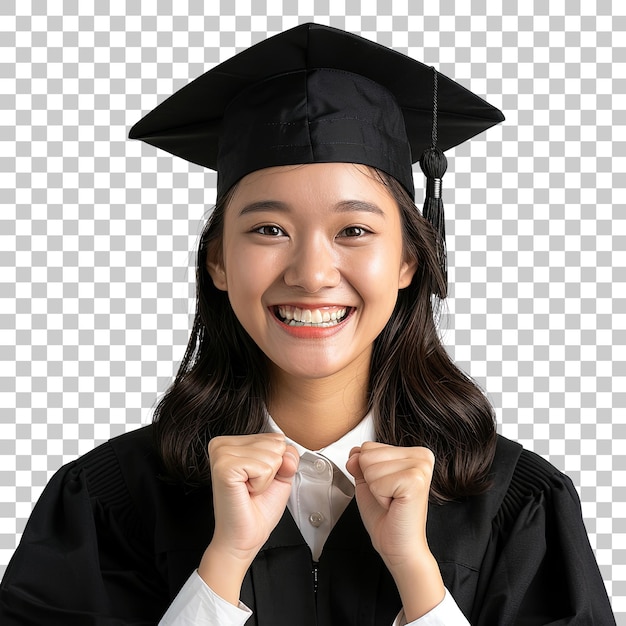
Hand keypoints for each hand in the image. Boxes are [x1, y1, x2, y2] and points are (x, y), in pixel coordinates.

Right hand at [198, 433, 298, 603]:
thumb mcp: (280, 474)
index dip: (277, 462)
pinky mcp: (224, 467)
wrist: (243, 538)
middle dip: (273, 470)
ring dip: (266, 478)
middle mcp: (223, 444)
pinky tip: (246, 491)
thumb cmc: (257, 509)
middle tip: (253, 487)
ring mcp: (222, 453)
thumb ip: (288, 455)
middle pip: (275, 443)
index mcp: (233, 442)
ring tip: (249, 489)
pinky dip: (261, 484)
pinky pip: (264, 468)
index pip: (275, 437)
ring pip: (272, 454)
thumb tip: (287, 452)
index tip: (258, 479)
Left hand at [346, 442, 443, 619]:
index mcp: (413, 452)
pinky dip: (379, 496)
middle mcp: (422, 456)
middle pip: (367, 453)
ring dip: (375, 489)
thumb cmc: (386, 516)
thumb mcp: (367, 481)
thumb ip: (360, 462)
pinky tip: (394, 504)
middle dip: (371, 479)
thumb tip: (354, 453)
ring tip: (392, 500)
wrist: (398, 546)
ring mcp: (420, 467)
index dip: (368, 471)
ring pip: (369, 466)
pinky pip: (376, 481)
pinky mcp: (415, 481)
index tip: (386, 488)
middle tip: (389, 496)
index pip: (369, 445)